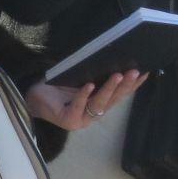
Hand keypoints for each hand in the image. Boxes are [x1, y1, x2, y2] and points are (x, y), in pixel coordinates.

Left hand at [24, 71, 144, 131]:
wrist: (32, 97)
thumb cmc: (56, 87)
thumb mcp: (79, 79)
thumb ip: (94, 75)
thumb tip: (113, 58)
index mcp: (98, 106)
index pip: (119, 96)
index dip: (132, 86)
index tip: (145, 72)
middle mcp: (92, 115)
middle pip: (112, 100)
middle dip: (125, 85)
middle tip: (134, 71)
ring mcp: (81, 120)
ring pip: (99, 104)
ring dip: (109, 89)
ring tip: (117, 75)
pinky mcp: (67, 120)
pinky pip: (77, 107)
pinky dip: (84, 95)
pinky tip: (90, 85)